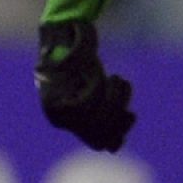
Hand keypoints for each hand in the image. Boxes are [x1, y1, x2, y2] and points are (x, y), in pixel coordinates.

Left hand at [36, 20, 133, 151]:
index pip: (99, 143)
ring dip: (113, 98)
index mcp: (64, 121)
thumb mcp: (98, 97)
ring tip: (118, 80)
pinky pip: (83, 100)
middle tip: (123, 87)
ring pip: (92, 117)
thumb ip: (103, 119)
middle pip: (98, 131)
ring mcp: (51, 100)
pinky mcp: (52, 85)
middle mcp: (55, 115)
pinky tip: (105, 75)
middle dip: (118, 111)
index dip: (119, 131)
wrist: (65, 33)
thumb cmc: (83, 68)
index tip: (131, 113)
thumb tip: (112, 148)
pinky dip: (99, 89)